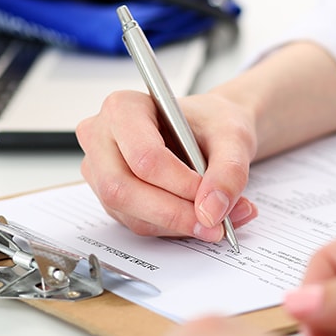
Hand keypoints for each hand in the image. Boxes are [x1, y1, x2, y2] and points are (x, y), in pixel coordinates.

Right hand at [76, 90, 257, 242]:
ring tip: (221, 221)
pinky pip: (138, 223)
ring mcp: (101, 171)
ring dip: (178, 224)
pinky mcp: (112, 197)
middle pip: (124, 189)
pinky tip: (201, 219)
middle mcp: (102, 138)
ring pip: (130, 213)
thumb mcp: (233, 138)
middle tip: (214, 224)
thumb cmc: (214, 124)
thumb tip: (212, 211)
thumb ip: (228, 172)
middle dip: (174, 213)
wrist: (212, 131)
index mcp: (124, 108)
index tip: (212, 198)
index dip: (180, 184)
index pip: (144, 156)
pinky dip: (174, 228)